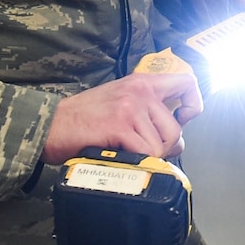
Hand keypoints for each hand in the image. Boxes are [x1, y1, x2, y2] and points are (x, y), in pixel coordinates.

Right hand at [42, 70, 202, 163]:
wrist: (50, 126)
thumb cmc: (83, 120)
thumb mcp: (121, 105)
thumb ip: (149, 116)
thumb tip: (179, 142)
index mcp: (142, 82)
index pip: (186, 82)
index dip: (193, 103)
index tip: (182, 118)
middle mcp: (140, 91)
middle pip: (175, 128)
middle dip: (165, 148)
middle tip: (144, 151)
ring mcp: (130, 107)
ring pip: (162, 144)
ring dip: (149, 157)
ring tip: (128, 153)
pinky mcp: (120, 125)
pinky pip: (146, 152)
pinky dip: (138, 162)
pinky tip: (121, 157)